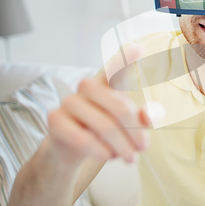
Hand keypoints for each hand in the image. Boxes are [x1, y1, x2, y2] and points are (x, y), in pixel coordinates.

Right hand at [47, 43, 162, 164]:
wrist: (72, 149)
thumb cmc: (105, 131)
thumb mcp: (127, 125)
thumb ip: (140, 119)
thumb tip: (148, 116)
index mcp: (106, 84)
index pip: (116, 68)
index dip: (127, 58)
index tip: (140, 47)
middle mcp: (87, 88)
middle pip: (119, 107)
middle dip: (135, 131)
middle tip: (143, 148)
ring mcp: (69, 102)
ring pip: (103, 125)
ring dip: (121, 146)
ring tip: (130, 158)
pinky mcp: (55, 120)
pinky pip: (83, 139)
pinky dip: (101, 151)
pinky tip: (108, 157)